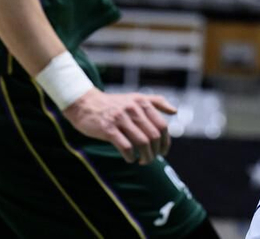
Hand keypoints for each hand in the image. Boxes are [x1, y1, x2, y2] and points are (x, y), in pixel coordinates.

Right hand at [62, 87, 176, 164]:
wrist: (84, 103)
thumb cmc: (112, 104)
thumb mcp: (135, 98)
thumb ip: (156, 102)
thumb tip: (175, 111)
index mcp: (142, 102)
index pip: (162, 126)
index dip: (166, 142)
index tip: (163, 152)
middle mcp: (133, 109)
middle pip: (154, 136)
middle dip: (156, 152)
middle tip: (151, 159)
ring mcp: (121, 119)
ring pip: (142, 143)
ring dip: (145, 156)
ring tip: (142, 161)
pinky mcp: (108, 129)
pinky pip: (125, 147)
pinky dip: (130, 157)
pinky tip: (130, 159)